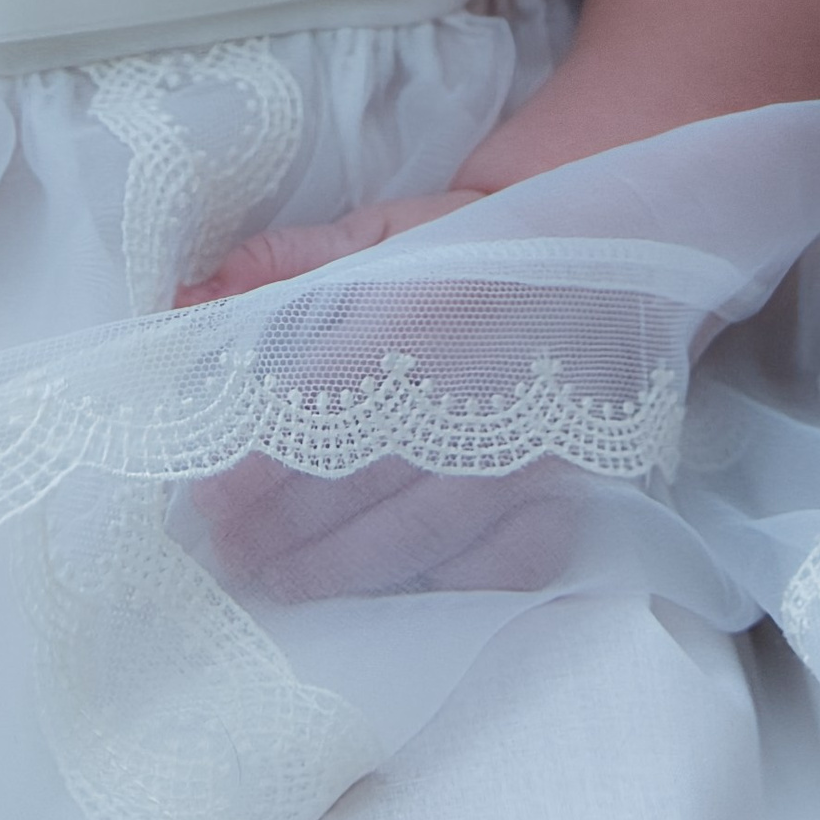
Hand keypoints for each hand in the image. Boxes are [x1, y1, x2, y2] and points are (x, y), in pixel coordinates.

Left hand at [177, 200, 589, 600]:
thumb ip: (290, 265)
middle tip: (227, 549)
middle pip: (349, 486)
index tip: (204, 496)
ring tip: (280, 579)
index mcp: (415, 317)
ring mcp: (524, 450)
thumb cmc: (492, 246)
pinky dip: (442, 582)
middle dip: (275, 528)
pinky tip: (396, 585)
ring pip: (413, 536)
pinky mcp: (569, 484)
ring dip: (336, 570)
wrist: (630, 249)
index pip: (307, 411)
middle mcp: (467, 392)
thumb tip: (189, 296)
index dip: (248, 465)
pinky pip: (500, 561)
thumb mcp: (391, 234)